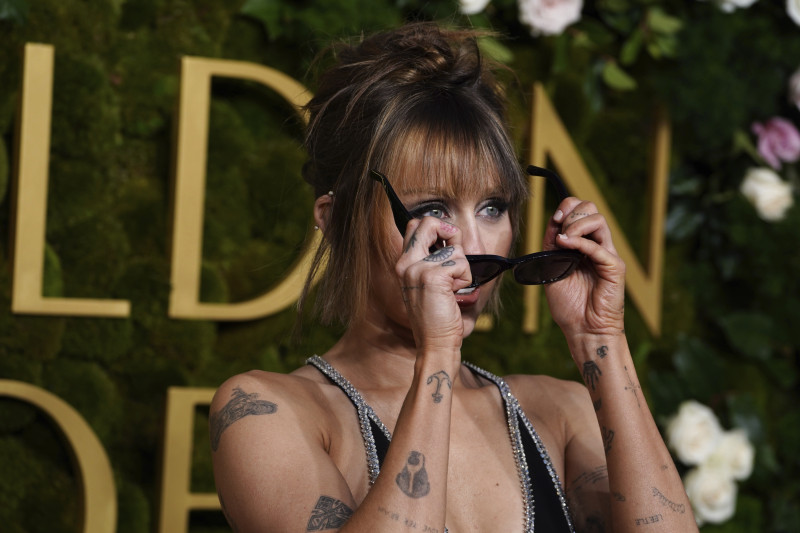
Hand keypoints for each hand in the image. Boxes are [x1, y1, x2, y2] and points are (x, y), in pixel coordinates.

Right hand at [394, 217, 471, 353]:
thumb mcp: (432, 284)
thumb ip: (436, 259)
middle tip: (455, 259)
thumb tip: (454, 237)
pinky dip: (465, 280)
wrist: (435, 344)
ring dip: (463, 269)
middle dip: (451, 234)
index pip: (415, 226)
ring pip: (455, 248)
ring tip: (452, 290)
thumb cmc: (439, 318)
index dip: (438, 228)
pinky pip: (462, 264)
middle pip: (429, 222)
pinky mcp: (433, 276)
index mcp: (404, 264)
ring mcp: (418, 269)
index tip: (448, 246)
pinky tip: (454, 295)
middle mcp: (406, 264)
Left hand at [541, 198, 625, 338]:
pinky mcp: (614, 267)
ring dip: (575, 225)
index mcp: (583, 244)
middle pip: (591, 208)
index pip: (580, 211)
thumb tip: (552, 224)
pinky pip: (598, 246)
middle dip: (571, 212)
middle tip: (560, 230)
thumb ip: (552, 247)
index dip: (566, 208)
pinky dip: (580, 242)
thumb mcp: (552, 269)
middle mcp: (597, 245)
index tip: (554, 219)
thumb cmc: (569, 305)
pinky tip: (566, 245)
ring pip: (598, 220)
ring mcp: (607, 254)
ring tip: (564, 240)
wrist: (583, 329)